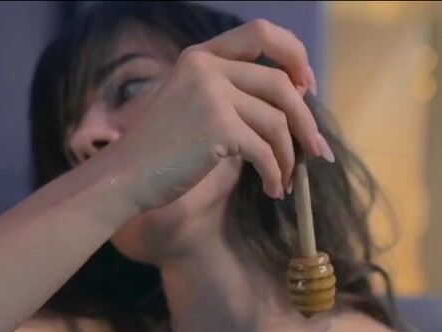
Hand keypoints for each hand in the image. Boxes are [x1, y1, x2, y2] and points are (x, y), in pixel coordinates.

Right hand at [104, 19, 334, 212]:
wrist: (124, 176)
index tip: (307, 87)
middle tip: (317, 150)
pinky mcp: (217, 128)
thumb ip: (231, 93)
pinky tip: (272, 189)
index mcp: (201, 56)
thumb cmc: (159, 150)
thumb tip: (295, 100)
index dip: (295, 56)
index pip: (262, 33)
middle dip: (306, 121)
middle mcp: (206, 68)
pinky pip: (265, 151)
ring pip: (278, 122)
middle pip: (281, 84)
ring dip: (289, 156)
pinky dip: (274, 174)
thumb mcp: (191, 104)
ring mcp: (211, 95)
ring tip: (285, 179)